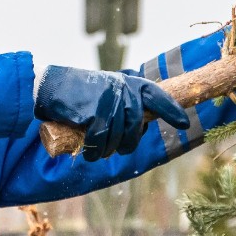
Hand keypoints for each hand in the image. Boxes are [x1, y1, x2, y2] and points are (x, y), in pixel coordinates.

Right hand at [34, 66, 189, 160]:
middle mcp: (122, 91)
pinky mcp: (93, 114)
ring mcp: (109, 102)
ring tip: (98, 150)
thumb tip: (142, 127)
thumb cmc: (81, 93)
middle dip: (129, 143)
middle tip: (120, 149)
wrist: (51, 87)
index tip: (184, 124)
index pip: (157, 96)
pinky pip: (100, 141)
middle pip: (136, 127)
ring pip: (118, 138)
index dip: (171, 111)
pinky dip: (94, 151)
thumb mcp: (108, 89)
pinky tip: (89, 152)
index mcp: (129, 84)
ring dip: (108, 150)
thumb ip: (125, 102)